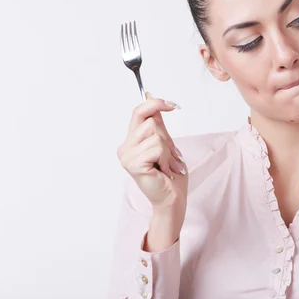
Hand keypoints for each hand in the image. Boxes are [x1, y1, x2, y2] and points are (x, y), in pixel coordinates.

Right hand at [117, 92, 187, 211]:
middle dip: (167, 138)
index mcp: (131, 141)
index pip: (138, 112)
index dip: (155, 103)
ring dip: (168, 151)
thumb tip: (153, 99)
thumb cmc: (170, 174)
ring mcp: (127, 156)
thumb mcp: (165, 143)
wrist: (171, 198)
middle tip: (171, 157)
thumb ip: (158, 125)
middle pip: (150, 122)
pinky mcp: (133, 164)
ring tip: (167, 166)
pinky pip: (157, 148)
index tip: (173, 106)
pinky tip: (164, 171)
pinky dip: (166, 159)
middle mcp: (125, 147)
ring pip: (155, 135)